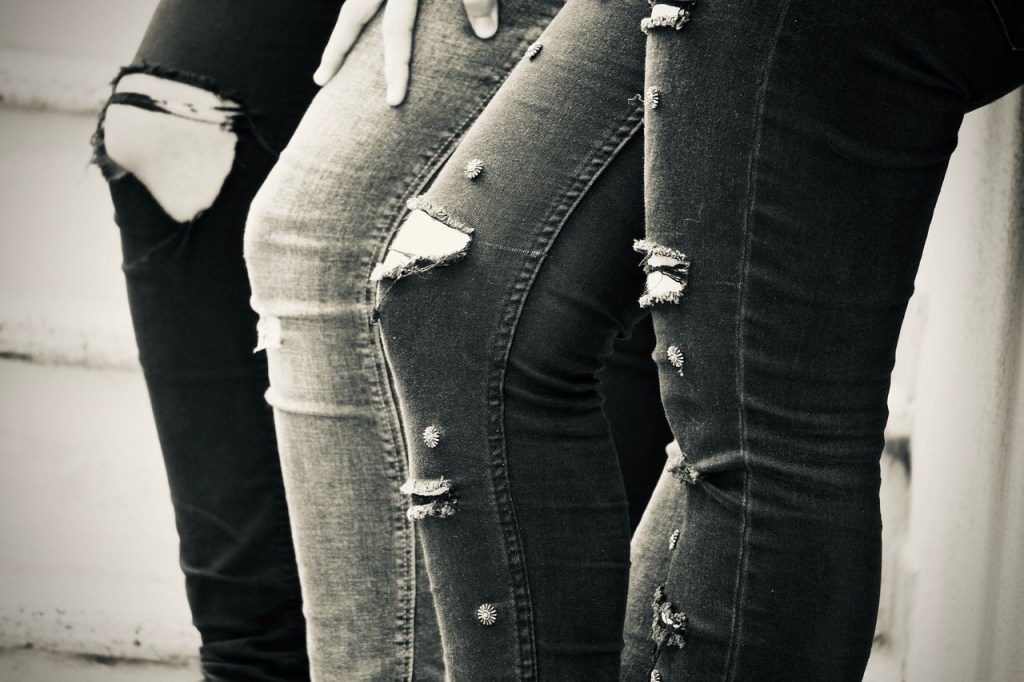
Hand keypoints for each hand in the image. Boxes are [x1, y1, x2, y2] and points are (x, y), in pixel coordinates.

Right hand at [313, 0, 499, 106]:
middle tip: (321, 81)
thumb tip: (485, 34)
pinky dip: (365, 13)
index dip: (395, 67)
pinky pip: (373, 0)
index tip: (393, 102)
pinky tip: (368, 27)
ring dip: (345, 29)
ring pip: (359, 2)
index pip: (397, 31)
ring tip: (333, 58)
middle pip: (356, 13)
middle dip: (338, 48)